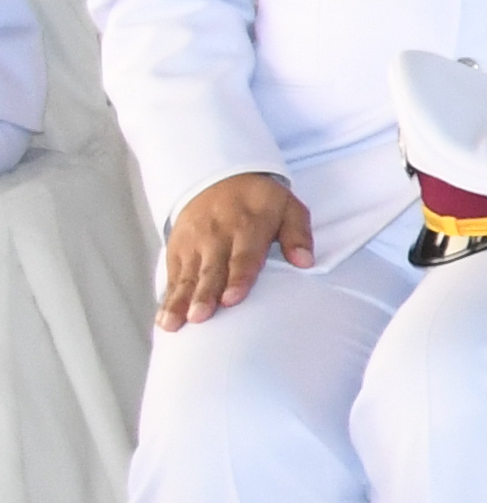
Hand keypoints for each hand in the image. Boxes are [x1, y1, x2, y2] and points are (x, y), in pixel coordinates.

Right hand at [158, 171, 310, 328]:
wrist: (220, 178)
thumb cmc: (260, 201)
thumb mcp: (288, 207)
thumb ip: (298, 235)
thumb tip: (306, 262)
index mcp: (248, 227)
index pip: (244, 257)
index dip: (238, 279)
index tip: (232, 300)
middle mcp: (217, 236)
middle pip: (211, 270)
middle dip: (204, 295)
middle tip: (199, 317)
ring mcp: (194, 244)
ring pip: (187, 276)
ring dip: (180, 301)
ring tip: (173, 324)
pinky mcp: (177, 249)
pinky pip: (173, 276)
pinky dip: (168, 297)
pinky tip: (164, 318)